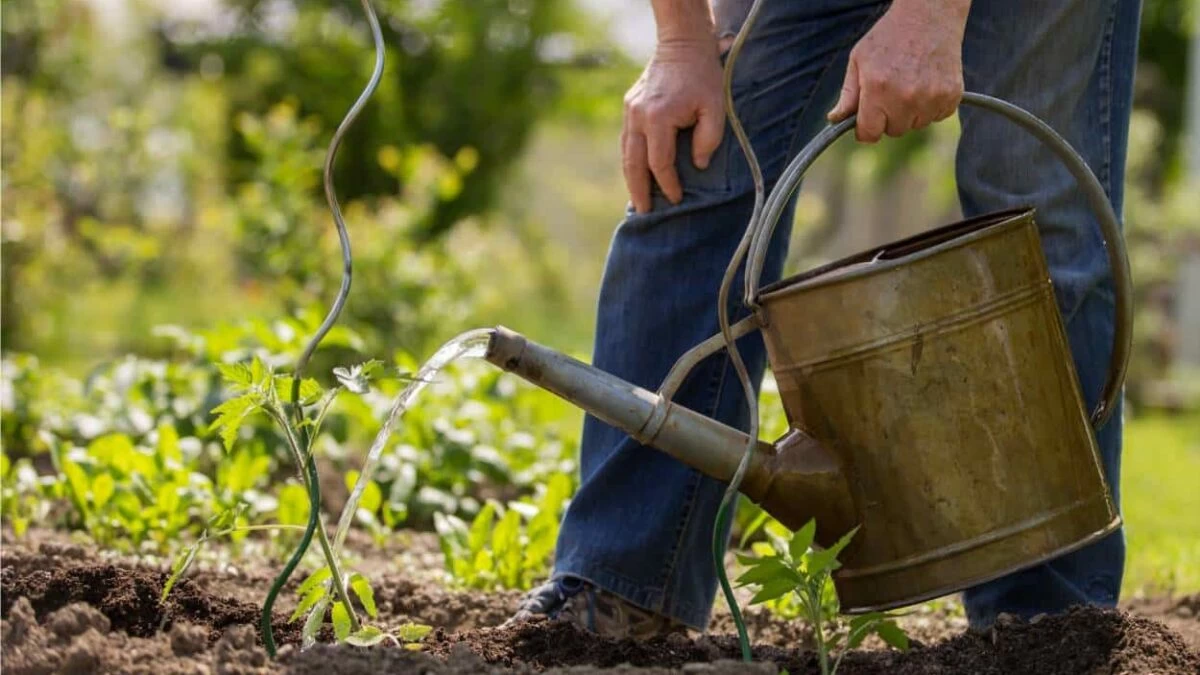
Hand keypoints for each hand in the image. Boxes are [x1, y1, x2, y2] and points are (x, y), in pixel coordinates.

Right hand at [622, 37, 724, 212]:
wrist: (682, 44)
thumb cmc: (703, 76)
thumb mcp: (716, 106)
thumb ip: (709, 139)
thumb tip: (698, 165)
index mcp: (658, 118)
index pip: (659, 163)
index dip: (668, 184)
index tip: (676, 199)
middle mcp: (638, 116)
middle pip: (633, 164)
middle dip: (639, 190)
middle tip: (644, 212)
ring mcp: (630, 111)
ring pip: (625, 153)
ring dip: (631, 177)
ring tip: (638, 199)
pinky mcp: (629, 106)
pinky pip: (627, 140)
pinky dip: (631, 159)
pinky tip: (637, 173)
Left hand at [827, 0, 970, 142]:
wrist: (929, 15)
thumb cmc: (889, 36)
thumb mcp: (859, 60)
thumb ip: (848, 94)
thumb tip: (834, 120)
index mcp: (877, 90)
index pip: (870, 134)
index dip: (866, 128)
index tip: (868, 118)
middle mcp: (905, 97)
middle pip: (894, 131)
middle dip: (889, 117)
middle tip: (892, 90)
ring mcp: (930, 98)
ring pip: (916, 125)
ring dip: (911, 112)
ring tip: (911, 83)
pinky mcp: (951, 96)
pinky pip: (937, 117)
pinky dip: (932, 106)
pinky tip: (927, 83)